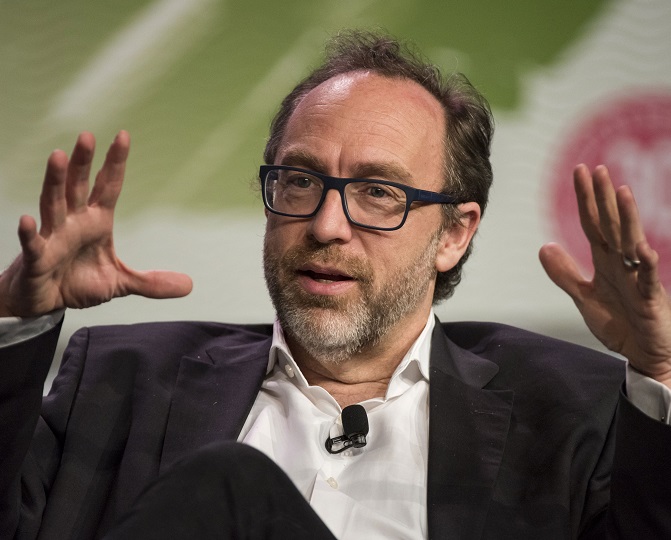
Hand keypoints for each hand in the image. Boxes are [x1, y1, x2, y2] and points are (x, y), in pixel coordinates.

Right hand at [0, 131, 192, 317]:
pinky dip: (28, 233)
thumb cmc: (78, 283)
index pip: (108, 186)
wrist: (45, 302)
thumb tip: (189, 285)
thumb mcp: (121, 283)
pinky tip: (25, 219)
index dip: (115, 163)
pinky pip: (32, 243)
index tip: (123, 136)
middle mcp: (73, 223)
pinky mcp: (36, 258)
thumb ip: (152, 282)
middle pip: (77, 186)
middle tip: (88, 136)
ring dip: (55, 181)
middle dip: (82, 162)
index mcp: (96, 222)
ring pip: (52, 204)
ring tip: (57, 156)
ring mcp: (52, 238)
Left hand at [539, 164, 670, 387]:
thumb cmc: (620, 324)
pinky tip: (640, 246)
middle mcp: (623, 262)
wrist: (645, 354)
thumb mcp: (584, 298)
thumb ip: (565, 274)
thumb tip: (544, 246)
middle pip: (611, 224)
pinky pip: (648, 276)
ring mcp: (638, 277)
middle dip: (603, 198)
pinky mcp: (650, 297)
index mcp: (606, 261)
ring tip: (620, 191)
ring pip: (631, 241)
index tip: (579, 172)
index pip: (592, 224)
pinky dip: (644, 261)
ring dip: (626, 217)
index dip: (585, 200)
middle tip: (596, 169)